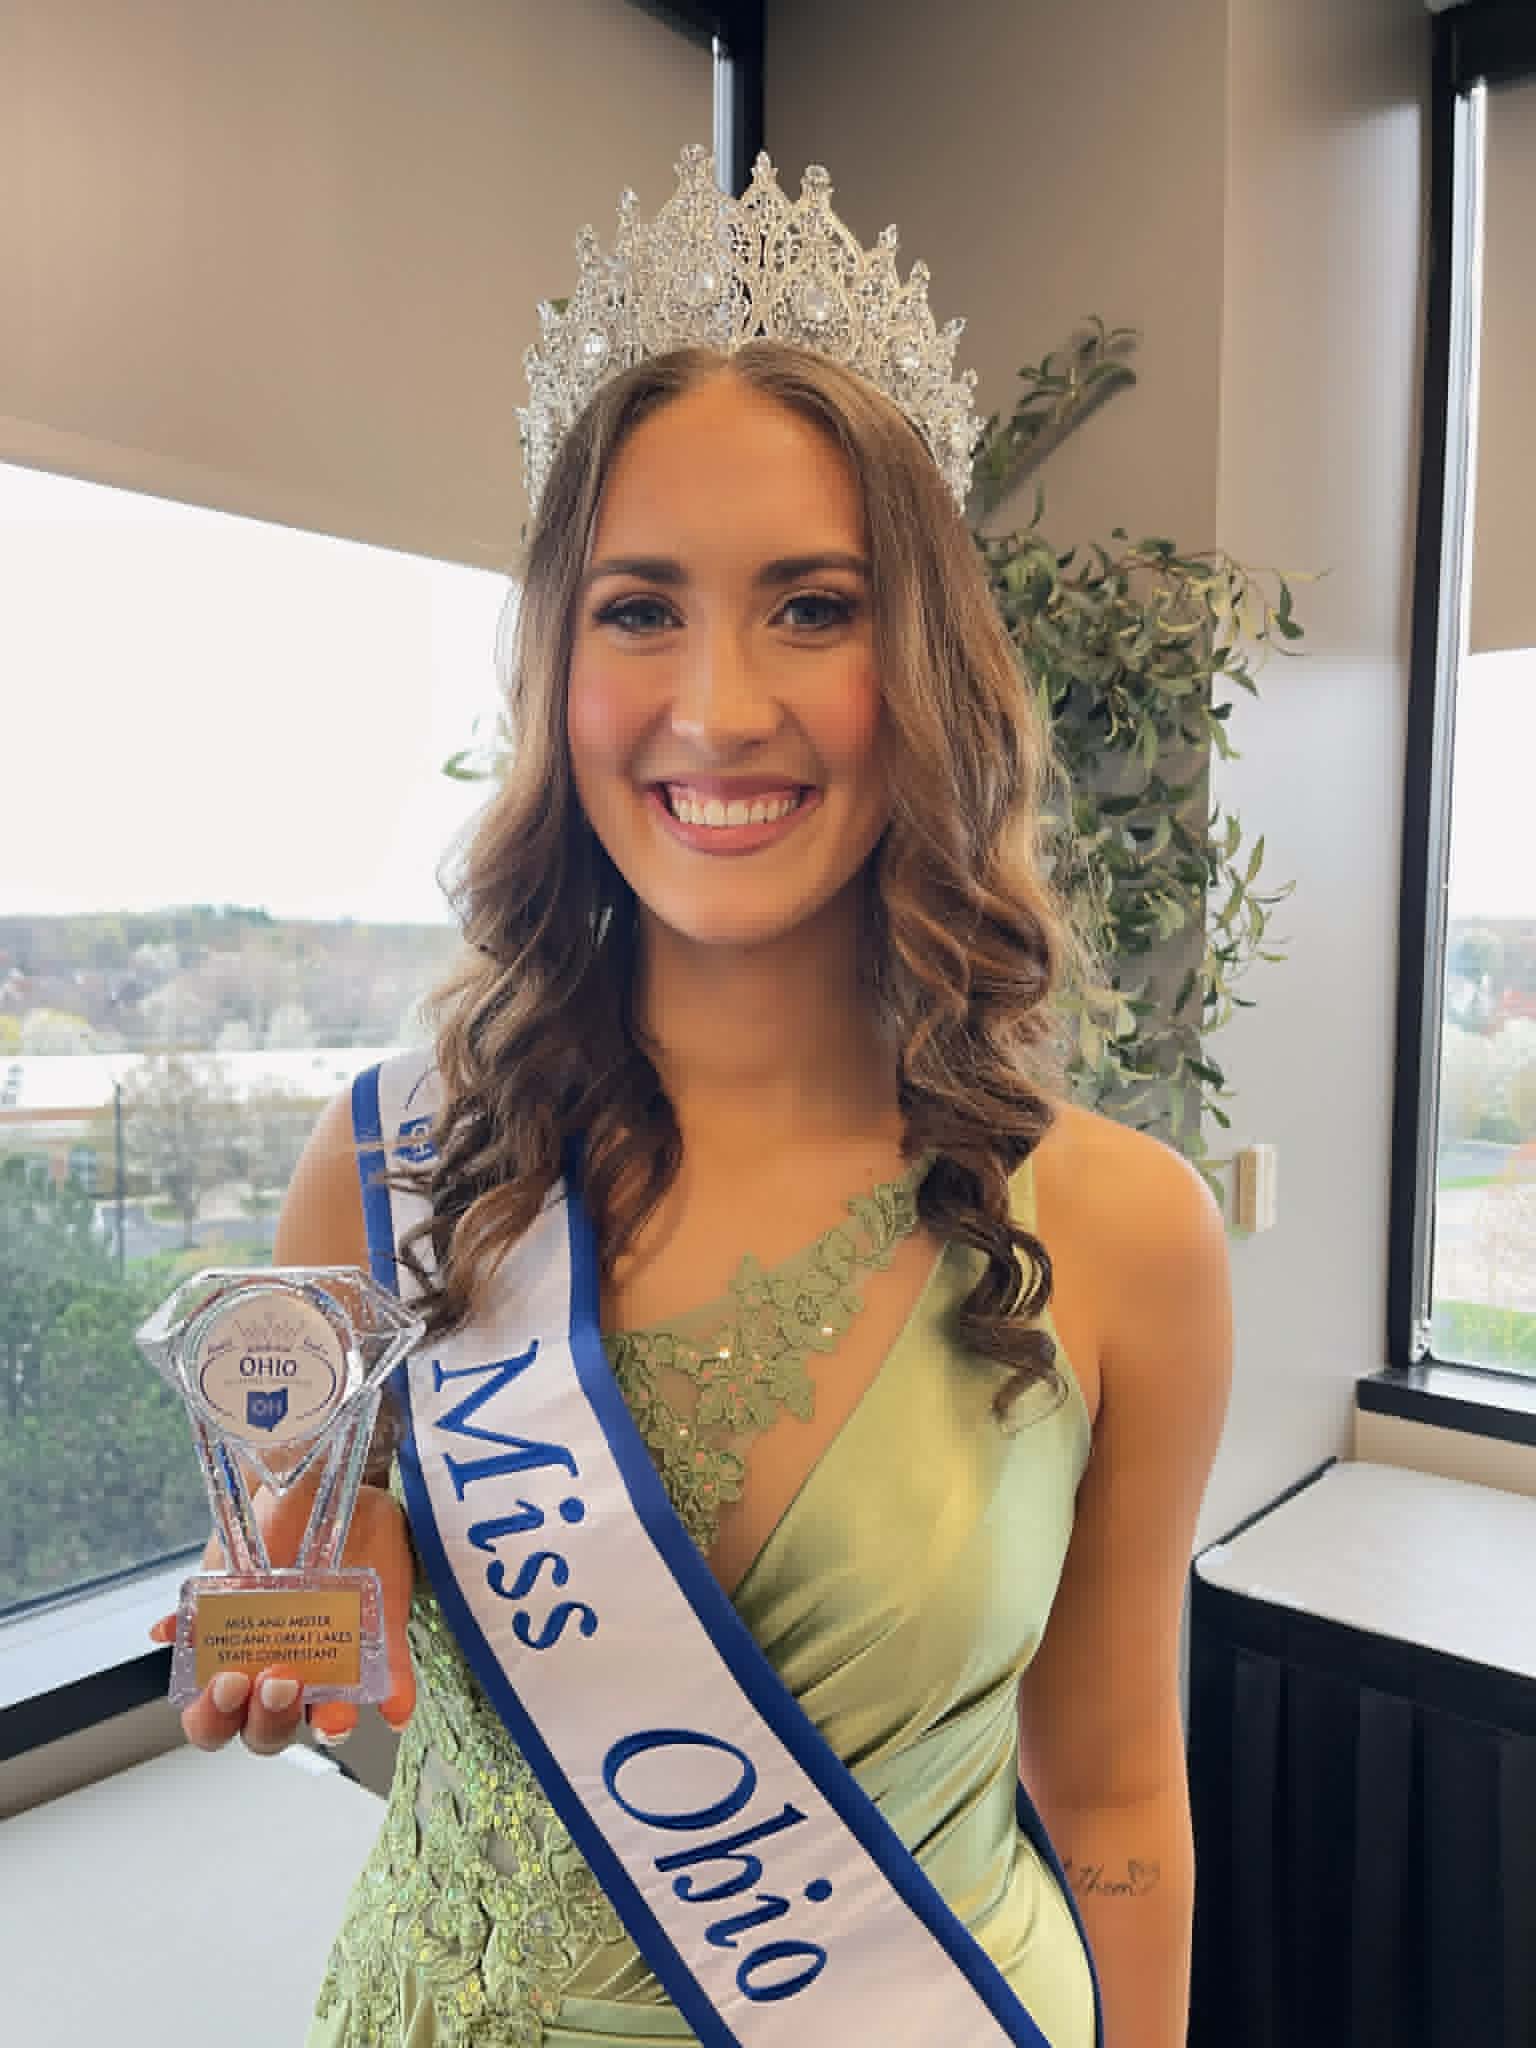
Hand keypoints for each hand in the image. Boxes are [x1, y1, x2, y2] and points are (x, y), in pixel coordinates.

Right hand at [148, 1481, 416, 1755]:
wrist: (324, 1485)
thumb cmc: (269, 1532)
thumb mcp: (230, 1559)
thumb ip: (203, 1597)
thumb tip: (165, 1630)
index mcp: (237, 1663)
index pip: (212, 1721)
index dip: (212, 1717)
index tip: (225, 1682)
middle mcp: (281, 1676)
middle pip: (267, 1733)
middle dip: (269, 1718)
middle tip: (276, 1682)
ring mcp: (332, 1666)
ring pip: (327, 1718)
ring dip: (330, 1720)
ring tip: (334, 1713)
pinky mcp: (380, 1642)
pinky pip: (391, 1682)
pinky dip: (394, 1696)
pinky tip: (395, 1707)